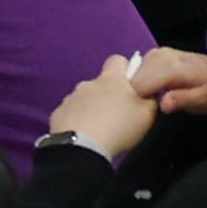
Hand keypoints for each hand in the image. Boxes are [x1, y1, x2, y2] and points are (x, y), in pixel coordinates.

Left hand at [48, 48, 167, 157]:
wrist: (82, 148)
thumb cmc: (119, 127)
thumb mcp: (147, 114)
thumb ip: (149, 98)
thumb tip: (147, 91)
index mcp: (110, 79)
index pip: (117, 60)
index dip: (125, 69)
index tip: (131, 85)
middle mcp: (87, 83)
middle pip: (100, 82)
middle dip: (108, 93)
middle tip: (118, 113)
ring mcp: (70, 97)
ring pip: (85, 97)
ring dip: (92, 106)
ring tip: (100, 126)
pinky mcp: (57, 113)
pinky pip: (71, 112)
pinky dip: (77, 118)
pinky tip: (84, 133)